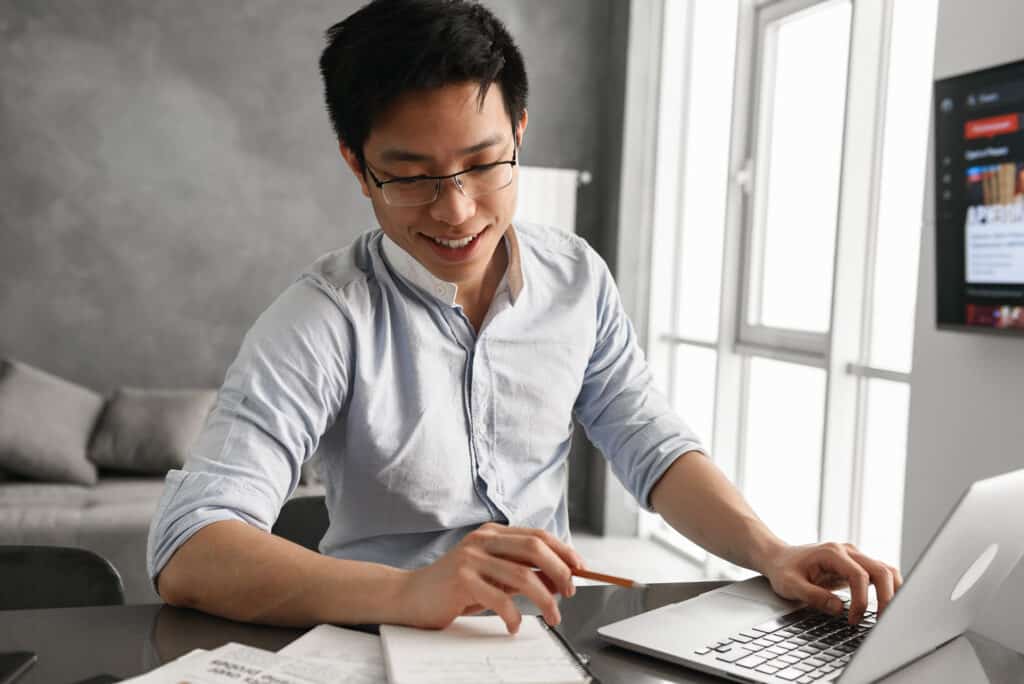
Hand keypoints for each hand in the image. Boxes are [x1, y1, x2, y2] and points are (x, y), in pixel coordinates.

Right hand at [396, 522, 583, 633]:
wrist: (411, 596)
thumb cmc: (454, 588)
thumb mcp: (492, 576)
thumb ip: (521, 574)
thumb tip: (559, 581)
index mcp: (493, 533)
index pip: (537, 536)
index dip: (563, 551)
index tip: (580, 569)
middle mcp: (483, 539)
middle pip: (535, 548)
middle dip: (560, 571)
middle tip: (570, 592)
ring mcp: (471, 557)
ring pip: (522, 575)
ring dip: (544, 599)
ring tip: (553, 616)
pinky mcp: (461, 579)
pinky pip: (499, 599)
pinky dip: (513, 615)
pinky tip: (514, 625)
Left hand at [762, 542, 902, 624]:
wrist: (779, 557)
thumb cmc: (783, 569)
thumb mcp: (790, 585)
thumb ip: (813, 596)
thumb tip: (839, 609)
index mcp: (832, 553)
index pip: (859, 575)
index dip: (861, 600)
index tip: (853, 619)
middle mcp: (848, 551)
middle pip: (881, 570)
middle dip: (887, 598)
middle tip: (883, 622)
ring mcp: (855, 557)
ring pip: (886, 571)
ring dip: (893, 592)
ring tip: (889, 616)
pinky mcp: (857, 566)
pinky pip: (880, 575)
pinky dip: (888, 590)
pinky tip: (887, 606)